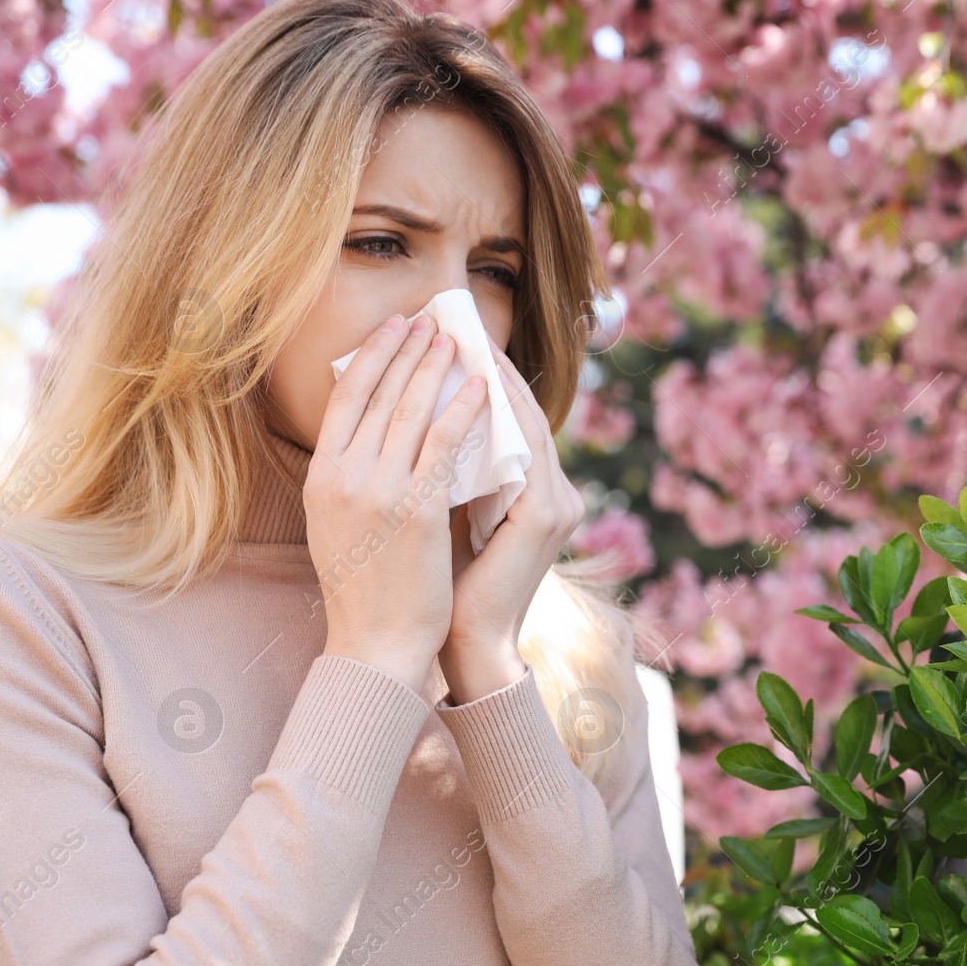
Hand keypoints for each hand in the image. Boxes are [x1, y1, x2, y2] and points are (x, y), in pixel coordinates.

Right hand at [306, 312, 489, 696]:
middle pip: (377, 395)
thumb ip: (349, 478)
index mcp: (320, 478)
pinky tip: (482, 388)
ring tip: (456, 340)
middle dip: (405, 351)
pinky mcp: (418, 511)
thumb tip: (369, 432)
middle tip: (430, 321)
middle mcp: (343, 479)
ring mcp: (379, 493)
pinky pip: (444, 446)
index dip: (371, 358)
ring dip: (435, 368)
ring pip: (410, 412)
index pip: (344, 400)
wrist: (376, 642)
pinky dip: (464, 411)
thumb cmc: (364, 587)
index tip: (393, 330)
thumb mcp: (335, 523)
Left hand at [438, 335, 584, 703]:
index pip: (511, 421)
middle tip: (451, 320)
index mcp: (536, 495)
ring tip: (458, 338)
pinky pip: (521, 450)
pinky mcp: (545, 517)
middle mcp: (558, 495)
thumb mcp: (446, 512)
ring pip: (525, 423)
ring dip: (492, 378)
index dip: (482, 376)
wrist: (462, 645)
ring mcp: (558, 505)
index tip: (444, 337)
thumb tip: (408, 414)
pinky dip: (497, 415)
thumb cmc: (444, 586)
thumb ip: (446, 469)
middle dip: (487, 364)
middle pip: (523, 413)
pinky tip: (470, 385)